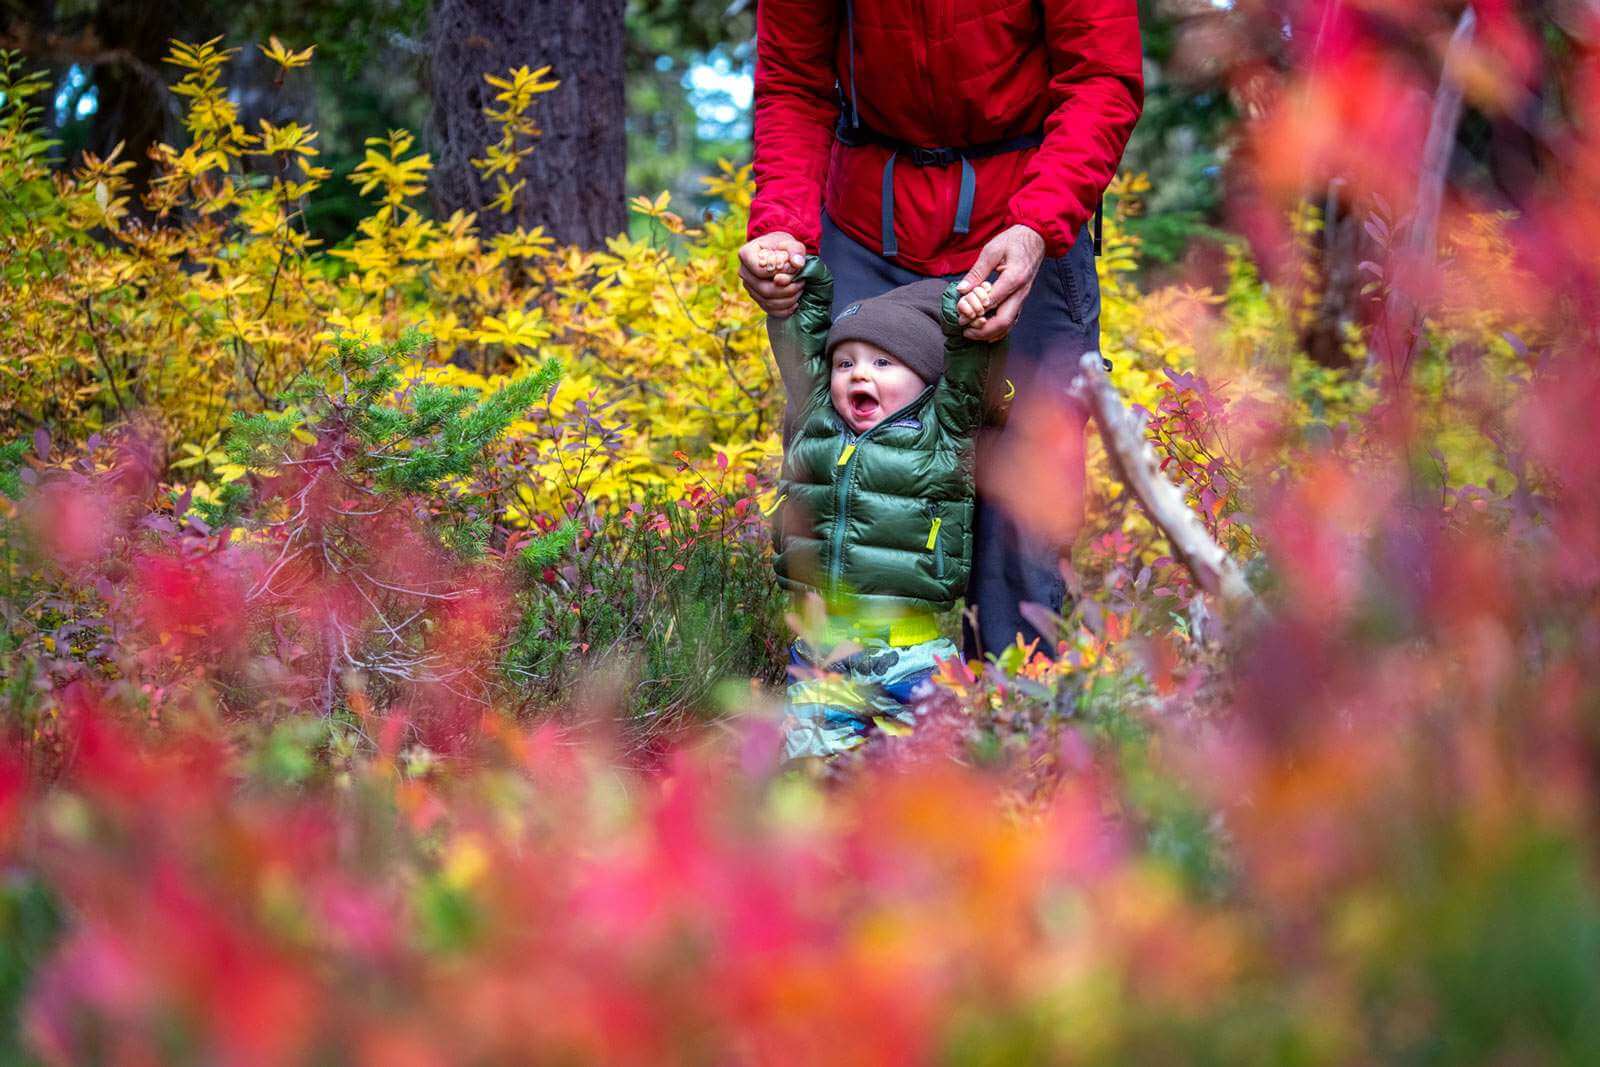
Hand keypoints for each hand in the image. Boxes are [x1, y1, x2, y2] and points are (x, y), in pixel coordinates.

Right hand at [738, 231, 806, 317]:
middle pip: (764, 290)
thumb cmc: (783, 246)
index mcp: (746, 254)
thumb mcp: (791, 242)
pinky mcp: (756, 298)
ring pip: (767, 302)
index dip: (780, 273)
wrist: (779, 252)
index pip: (761, 271)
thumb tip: (797, 264)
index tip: (793, 269)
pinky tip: (796, 303)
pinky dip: (784, 310)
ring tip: (800, 290)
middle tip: (802, 282)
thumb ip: (795, 250)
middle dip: (787, 289)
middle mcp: (744, 272)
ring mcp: (749, 287)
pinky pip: (769, 310)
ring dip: (788, 300)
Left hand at [955, 224, 1045, 340]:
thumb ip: (977, 272)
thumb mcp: (992, 251)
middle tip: (966, 332)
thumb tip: (962, 290)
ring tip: (974, 333)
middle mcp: (1021, 292)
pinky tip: (988, 333)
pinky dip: (1000, 329)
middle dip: (983, 331)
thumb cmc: (1014, 241)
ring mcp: (1023, 297)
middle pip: (1003, 321)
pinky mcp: (1022, 298)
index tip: (960, 317)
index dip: (974, 313)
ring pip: (1009, 324)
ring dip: (991, 333)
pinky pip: (1013, 320)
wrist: (1036, 238)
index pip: (991, 303)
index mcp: (1013, 278)